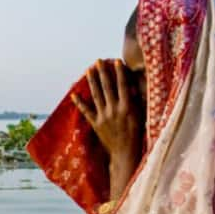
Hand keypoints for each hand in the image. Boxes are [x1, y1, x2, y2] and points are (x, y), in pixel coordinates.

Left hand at [71, 59, 142, 200]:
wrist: (125, 153)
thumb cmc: (136, 135)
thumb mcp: (140, 117)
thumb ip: (135, 102)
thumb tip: (132, 88)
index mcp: (127, 107)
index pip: (122, 86)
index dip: (119, 73)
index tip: (116, 61)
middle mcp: (114, 110)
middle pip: (107, 87)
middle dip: (102, 73)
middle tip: (98, 61)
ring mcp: (103, 116)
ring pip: (96, 95)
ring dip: (92, 81)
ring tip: (88, 70)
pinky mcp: (96, 123)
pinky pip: (86, 111)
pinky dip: (80, 102)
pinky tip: (74, 94)